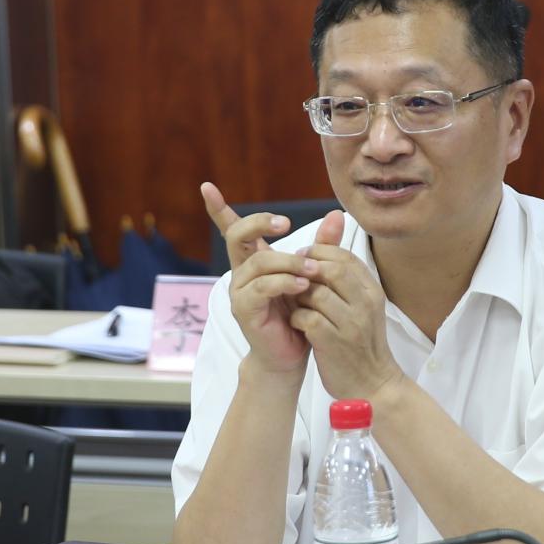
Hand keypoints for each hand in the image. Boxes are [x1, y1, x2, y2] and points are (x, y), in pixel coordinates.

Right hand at [201, 182, 330, 374]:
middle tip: (286, 223)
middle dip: (260, 224)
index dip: (218, 208)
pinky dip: (284, 282)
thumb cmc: (299, 315)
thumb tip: (337, 214)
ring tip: (313, 268)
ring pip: (259, 262)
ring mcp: (240, 291)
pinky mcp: (245, 310)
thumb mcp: (313, 275)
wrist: (290, 356)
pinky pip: (262, 287)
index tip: (206, 186)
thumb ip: (323, 245)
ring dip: (289, 261)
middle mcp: (242, 273)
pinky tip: (303, 285)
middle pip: (237, 236)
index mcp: (254, 261)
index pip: (232, 229)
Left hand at [290, 226, 404, 400]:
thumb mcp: (361, 307)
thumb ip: (345, 278)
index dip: (320, 253)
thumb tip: (330, 243)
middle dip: (306, 270)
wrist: (371, 384)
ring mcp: (350, 324)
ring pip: (316, 293)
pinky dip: (296, 317)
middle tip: (292, 277)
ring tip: (294, 302)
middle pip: (332, 270)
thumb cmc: (361, 343)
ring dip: (298, 295)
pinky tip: (297, 323)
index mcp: (372, 292)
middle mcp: (365, 305)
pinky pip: (306, 318)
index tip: (303, 259)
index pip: (346, 257)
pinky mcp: (333, 343)